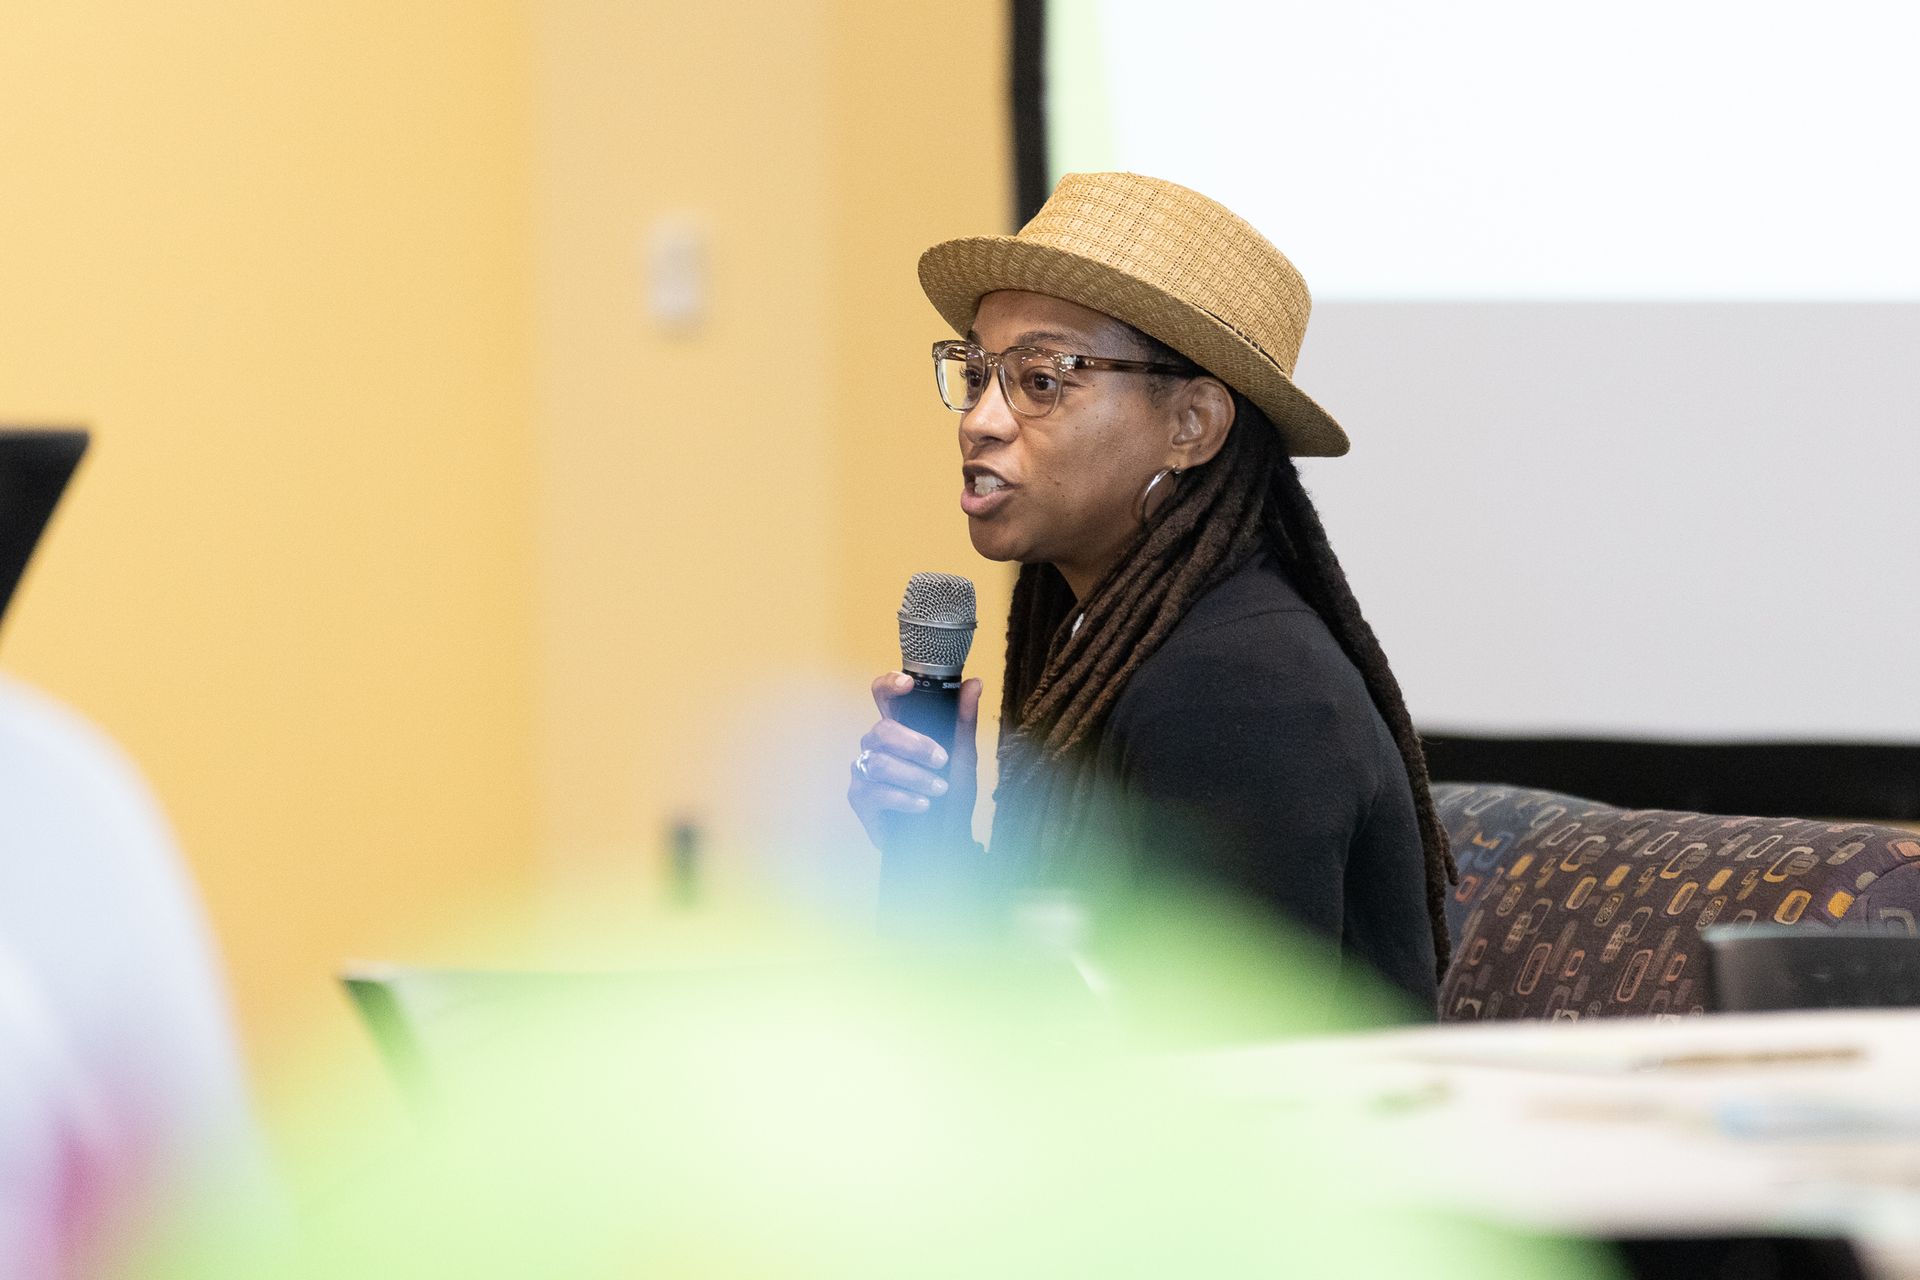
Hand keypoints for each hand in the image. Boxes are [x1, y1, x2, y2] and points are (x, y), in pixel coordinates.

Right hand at [847, 672, 982, 850]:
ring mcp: (865, 770)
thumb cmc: (950, 795)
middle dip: (915, 744)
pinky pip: (875, 791)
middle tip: (942, 760)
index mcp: (899, 727)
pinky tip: (923, 805)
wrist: (947, 838)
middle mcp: (876, 744)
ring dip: (915, 776)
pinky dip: (904, 798)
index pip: (882, 695)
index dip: (889, 684)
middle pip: (881, 729)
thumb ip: (963, 720)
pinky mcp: (859, 798)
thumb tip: (974, 683)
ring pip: (880, 762)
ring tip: (939, 789)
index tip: (909, 685)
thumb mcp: (963, 757)